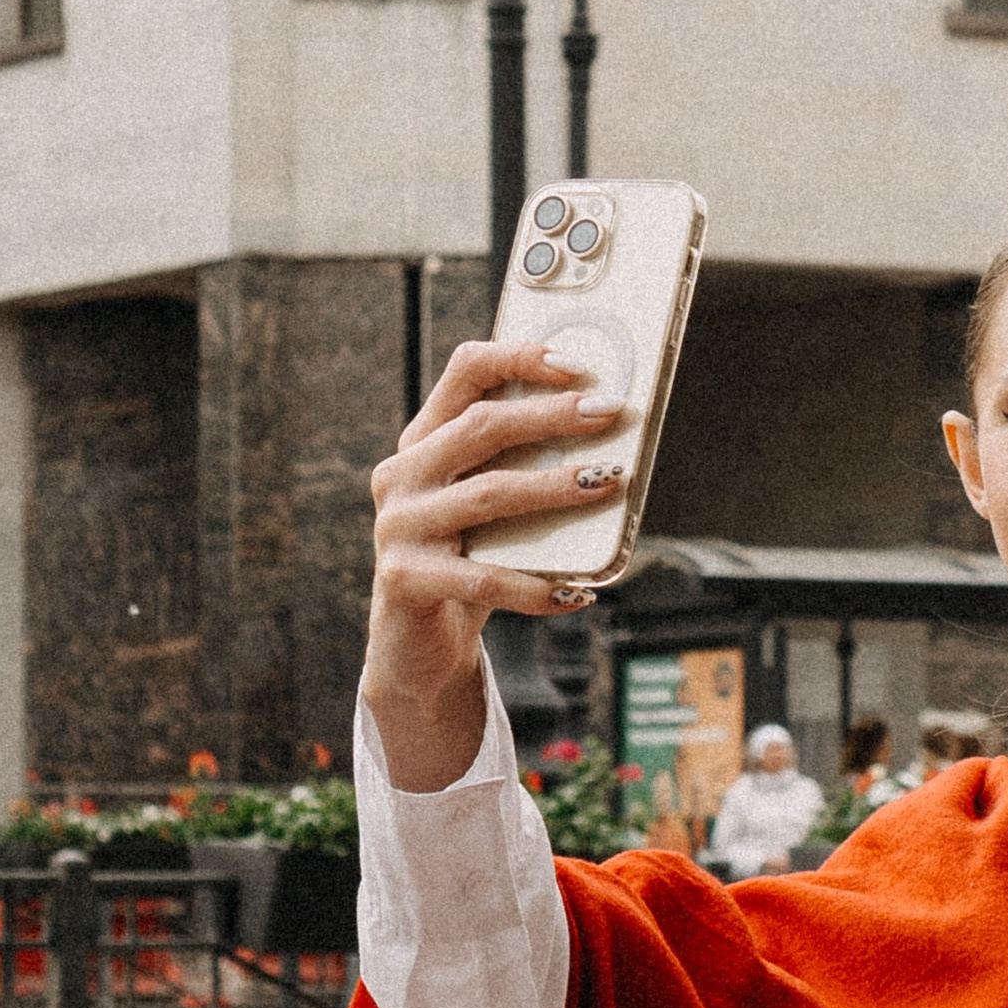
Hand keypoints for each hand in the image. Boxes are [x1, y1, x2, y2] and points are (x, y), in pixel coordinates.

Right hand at [365, 339, 632, 790]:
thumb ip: (524, 468)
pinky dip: (538, 586)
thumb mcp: (489, 507)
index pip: (465, 372)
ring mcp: (397, 527)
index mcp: (423, 441)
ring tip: (607, 483)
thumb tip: (609, 437)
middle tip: (609, 414)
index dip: (520, 358)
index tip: (579, 366)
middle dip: (551, 416)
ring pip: (488, 494)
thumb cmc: (470, 562)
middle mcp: (402, 475)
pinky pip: (484, 578)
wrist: (417, 649)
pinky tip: (579, 592)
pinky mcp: (404, 580)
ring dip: (554, 487)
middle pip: (480, 426)